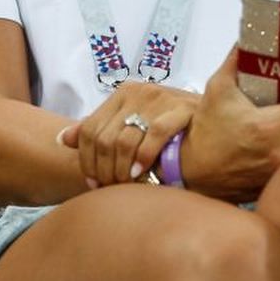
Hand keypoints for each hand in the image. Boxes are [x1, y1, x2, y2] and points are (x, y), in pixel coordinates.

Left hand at [60, 83, 199, 188]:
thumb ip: (100, 130)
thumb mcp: (132, 124)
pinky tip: (141, 173)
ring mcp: (160, 98)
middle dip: (104, 170)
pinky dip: (144, 157)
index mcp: (123, 93)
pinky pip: (155, 135)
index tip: (94, 183)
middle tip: (110, 189)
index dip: (87, 161)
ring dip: (121, 170)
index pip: (90, 130)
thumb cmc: (170, 126)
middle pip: (104, 139)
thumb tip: (63, 139)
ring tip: (126, 185)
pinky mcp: (182, 107)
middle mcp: (139, 91)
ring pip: (124, 141)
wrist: (216, 117)